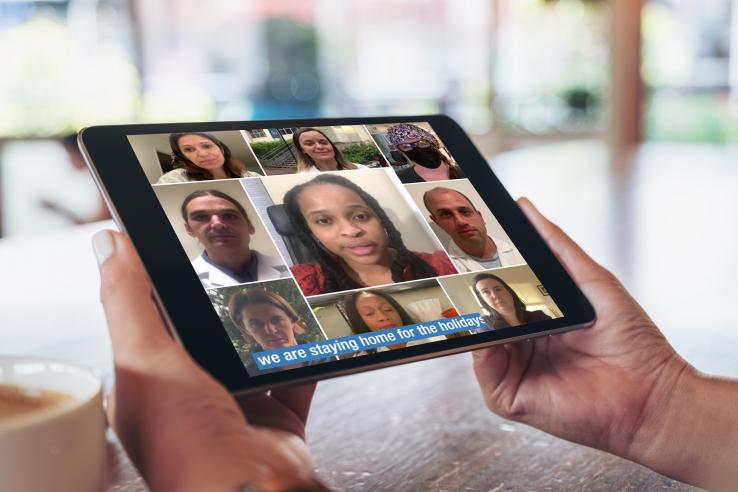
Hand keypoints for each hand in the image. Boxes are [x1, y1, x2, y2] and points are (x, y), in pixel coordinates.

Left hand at [93, 230, 326, 491]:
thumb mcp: (145, 358)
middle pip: (208, 336)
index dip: (162, 288)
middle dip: (222, 308)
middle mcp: (192, 399)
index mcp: (149, 387)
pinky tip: (306, 333)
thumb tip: (110, 245)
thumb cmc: (185, 443)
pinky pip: (295, 376)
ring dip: (267, 329)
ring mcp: (238, 408)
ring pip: (253, 354)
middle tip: (235, 271)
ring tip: (274, 296)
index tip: (179, 252)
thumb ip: (127, 300)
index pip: (151, 324)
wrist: (249, 488)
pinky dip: (303, 356)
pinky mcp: (278, 417)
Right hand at [473, 198, 691, 473]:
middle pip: (483, 313)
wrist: (652, 393)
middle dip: (470, 292)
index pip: (499, 291)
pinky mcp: (511, 395)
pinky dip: (483, 350)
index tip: (470, 246)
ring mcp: (514, 369)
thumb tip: (525, 207)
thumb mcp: (591, 280)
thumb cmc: (631, 340)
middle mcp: (521, 343)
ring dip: (474, 317)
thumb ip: (557, 245)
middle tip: (458, 267)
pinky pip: (485, 368)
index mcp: (536, 318)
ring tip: (476, 294)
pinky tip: (491, 332)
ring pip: (478, 339)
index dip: (483, 271)